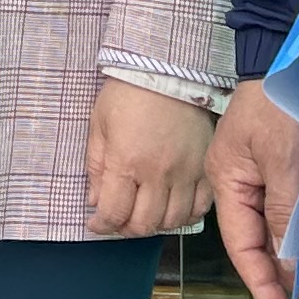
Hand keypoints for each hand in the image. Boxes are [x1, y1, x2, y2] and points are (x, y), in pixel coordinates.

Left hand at [86, 80, 217, 237]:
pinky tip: (172, 208)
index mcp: (127, 162)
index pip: (114, 213)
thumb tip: (94, 201)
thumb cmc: (127, 93)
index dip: (101, 225)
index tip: (96, 223)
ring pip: (172, 221)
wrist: (168, 70)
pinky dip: (185, 216)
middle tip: (118, 219)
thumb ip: (95, 166)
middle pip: (144, 224)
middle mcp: (158, 174)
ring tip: (143, 213)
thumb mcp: (99, 124)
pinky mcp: (204, 168)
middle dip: (125, 228)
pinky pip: (200, 207)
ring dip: (154, 224)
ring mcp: (185, 173)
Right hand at [206, 81, 298, 298]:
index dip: (263, 286)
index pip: (243, 248)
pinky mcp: (275, 170)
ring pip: (270, 232)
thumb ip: (283, 212)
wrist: (284, 57)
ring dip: (292, 261)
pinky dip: (298, 236)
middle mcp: (236, 188)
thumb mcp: (283, 159)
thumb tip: (287, 262)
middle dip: (280, 280)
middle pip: (255, 245)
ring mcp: (255, 179)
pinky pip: (283, 213)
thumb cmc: (279, 106)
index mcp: (227, 185)